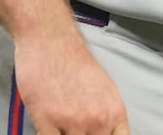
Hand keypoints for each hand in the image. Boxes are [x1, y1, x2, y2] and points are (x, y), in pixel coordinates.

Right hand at [14, 33, 129, 134]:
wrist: (50, 37)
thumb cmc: (72, 58)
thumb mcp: (102, 88)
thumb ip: (104, 117)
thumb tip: (103, 133)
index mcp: (114, 111)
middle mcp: (98, 119)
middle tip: (74, 128)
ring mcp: (73, 121)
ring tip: (61, 124)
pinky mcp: (47, 121)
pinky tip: (48, 127)